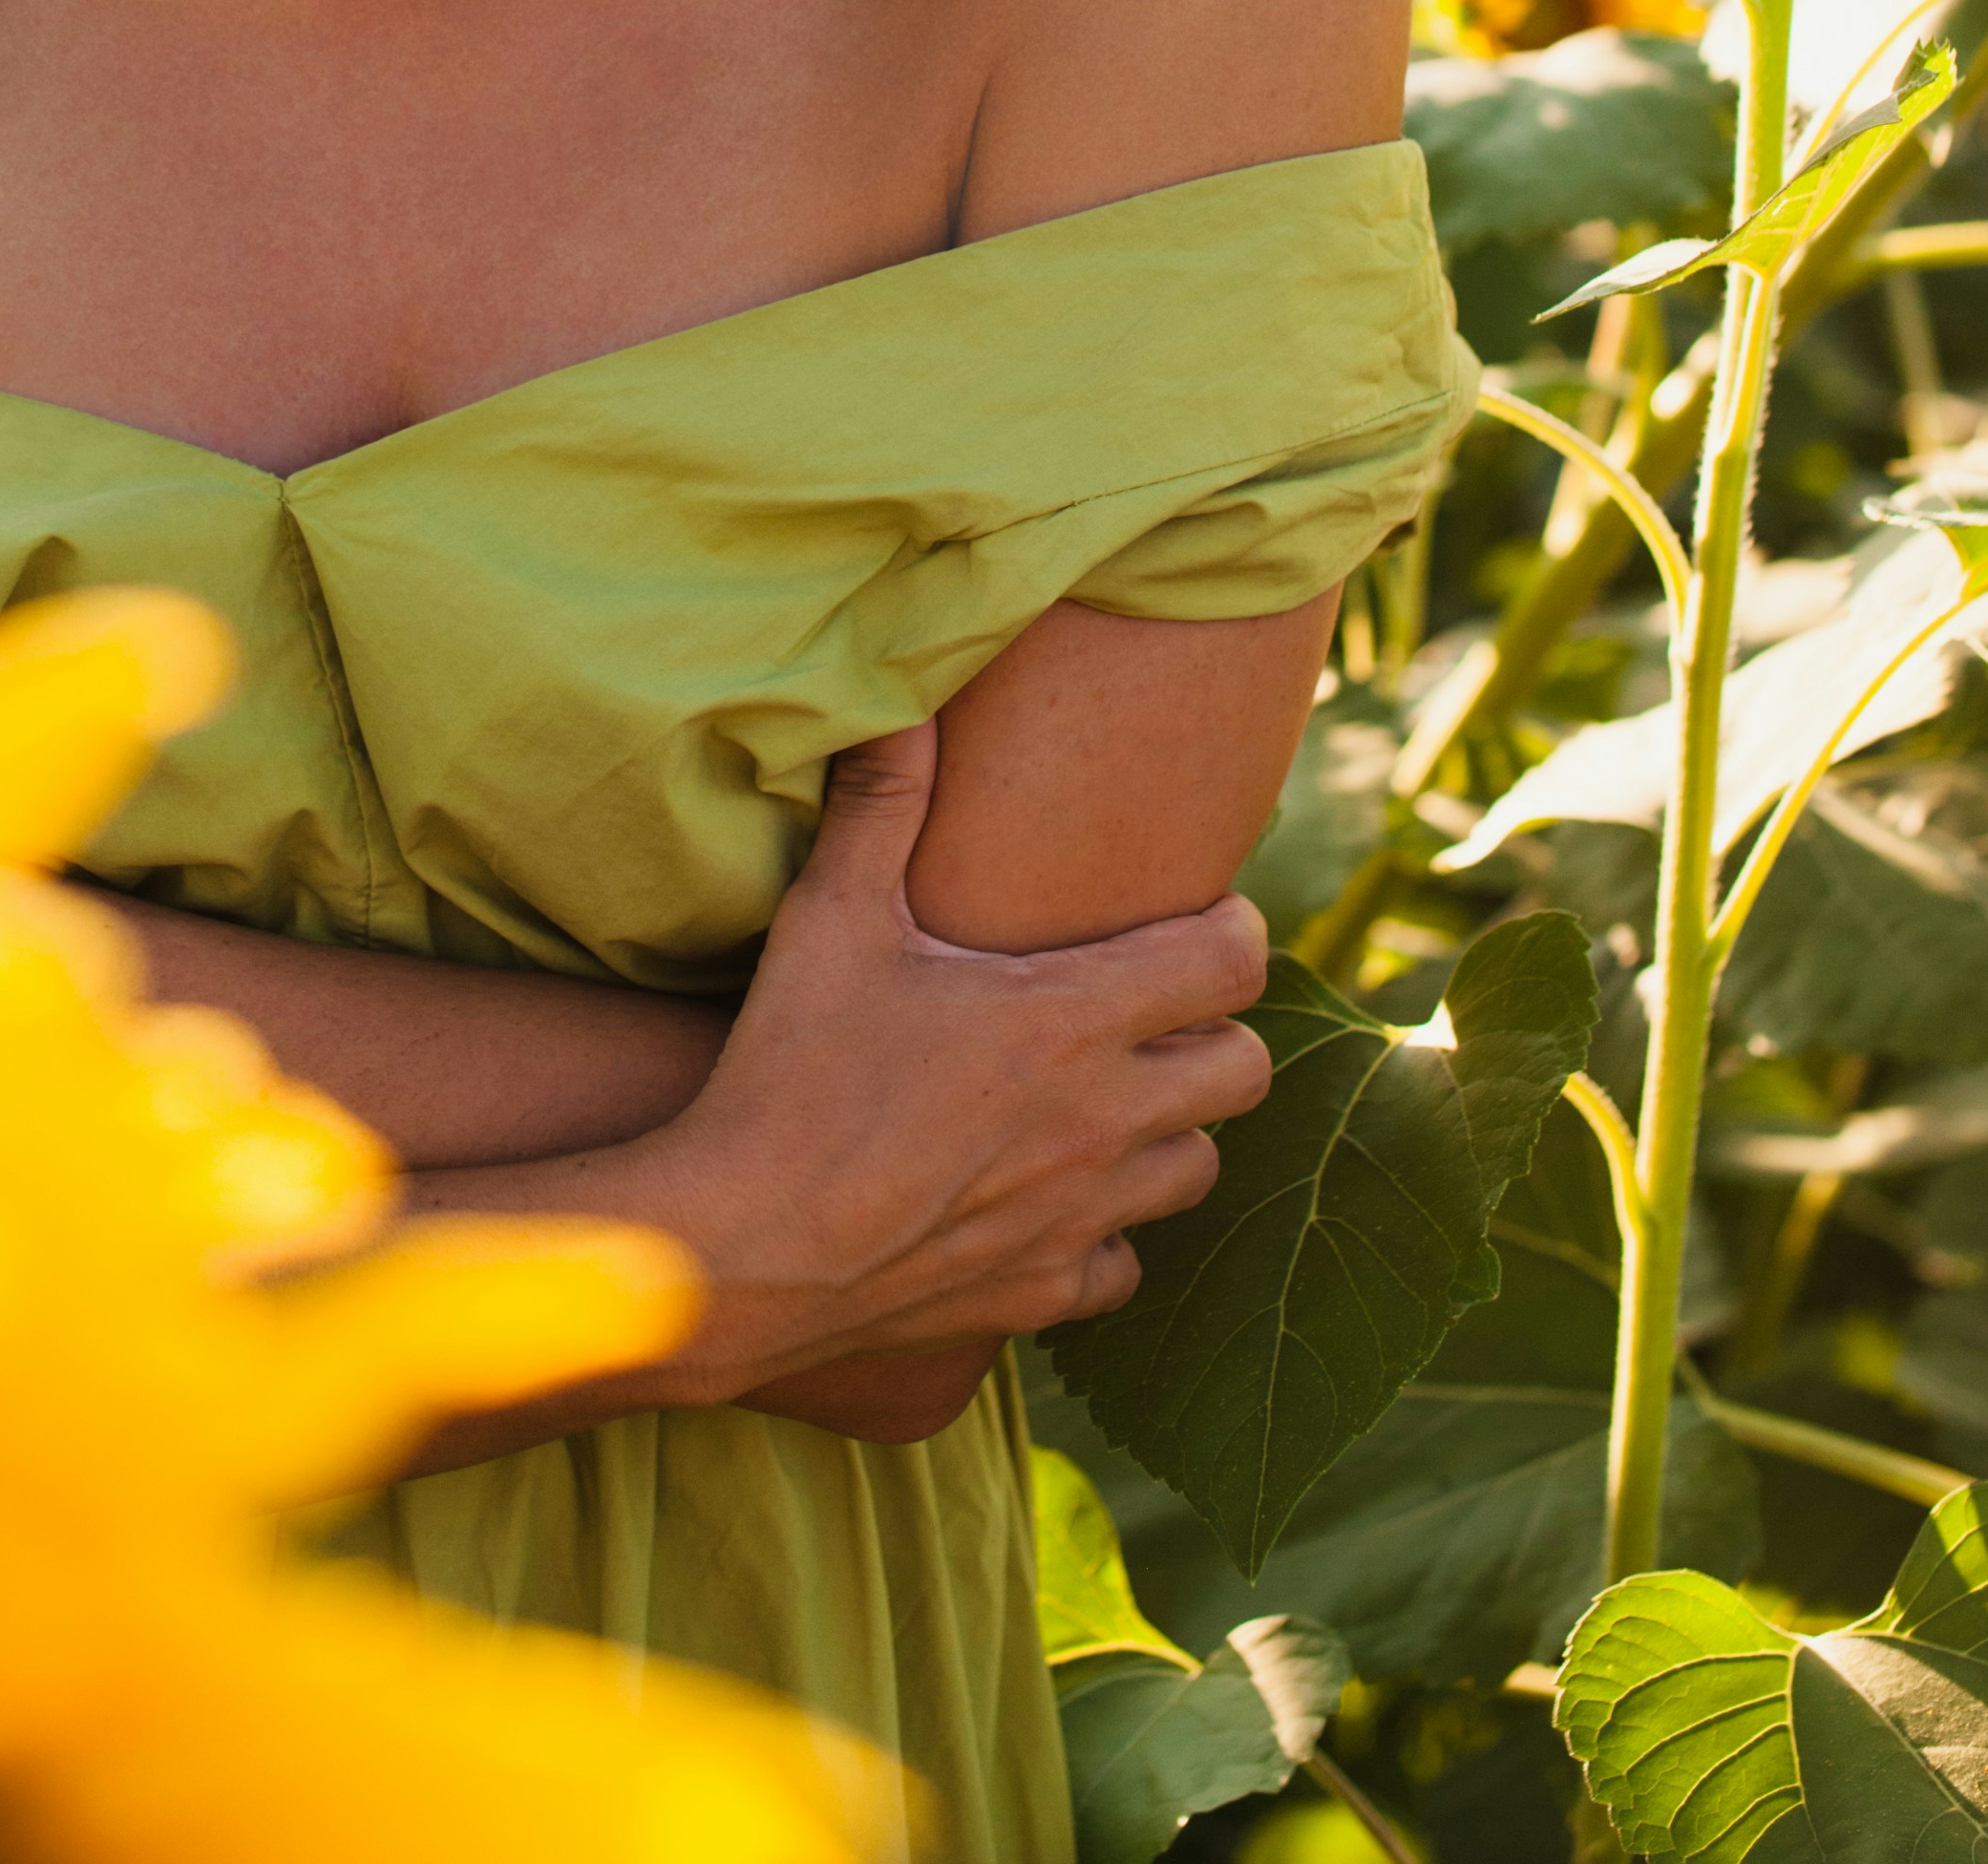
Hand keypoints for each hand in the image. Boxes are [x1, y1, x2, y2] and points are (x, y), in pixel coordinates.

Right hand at [627, 718, 1270, 1403]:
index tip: (1196, 917)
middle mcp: (1102, 1119)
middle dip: (1216, 1030)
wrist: (741, 1249)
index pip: (1233, 963)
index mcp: (1070, 1018)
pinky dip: (1107, 1230)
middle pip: (1247, 1071)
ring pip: (1200, 1168)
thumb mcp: (832, 917)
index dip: (1234, 929)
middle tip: (1155, 1007)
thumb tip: (901, 695)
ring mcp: (1081, 1216)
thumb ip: (881, 801)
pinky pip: (1127, 1264)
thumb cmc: (788, 1072)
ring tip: (1107, 1095)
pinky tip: (1049, 1198)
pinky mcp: (1044, 1291)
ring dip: (1172, 1128)